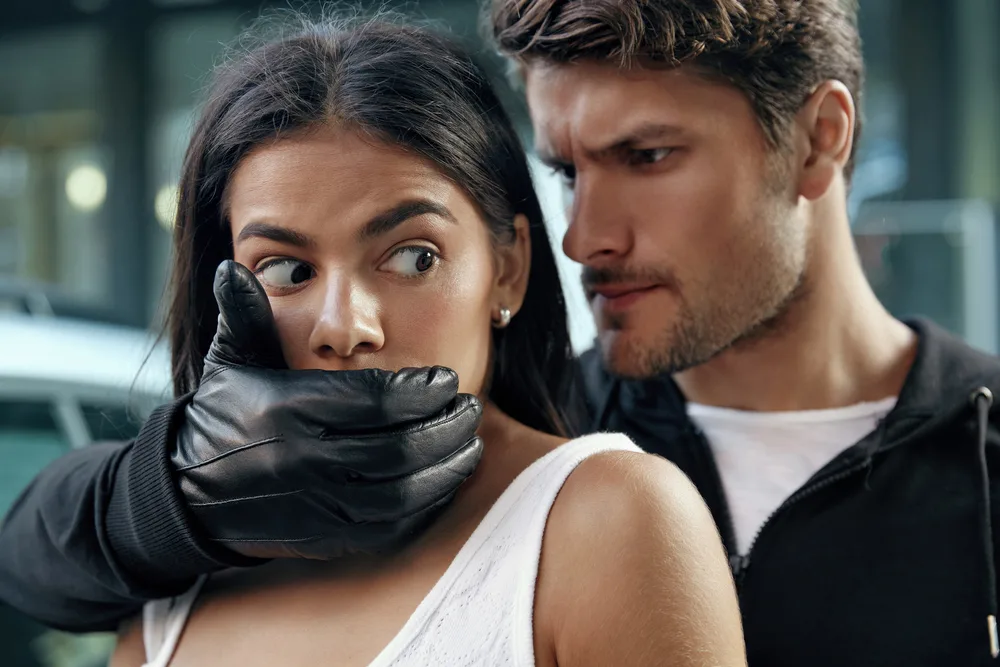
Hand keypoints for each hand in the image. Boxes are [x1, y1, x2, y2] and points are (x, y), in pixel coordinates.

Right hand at [171, 260, 483, 558]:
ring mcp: (313, 506)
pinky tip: (445, 478)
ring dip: (446, 467)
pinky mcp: (323, 538)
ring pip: (401, 492)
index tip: (447, 380)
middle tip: (470, 408)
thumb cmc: (222, 414)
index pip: (373, 401)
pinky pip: (389, 526)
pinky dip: (426, 503)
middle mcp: (300, 461)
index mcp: (283, 410)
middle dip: (445, 428)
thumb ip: (243, 314)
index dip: (420, 391)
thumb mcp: (229, 360)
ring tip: (469, 441)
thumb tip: (231, 267)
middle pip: (398, 448)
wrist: (188, 492)